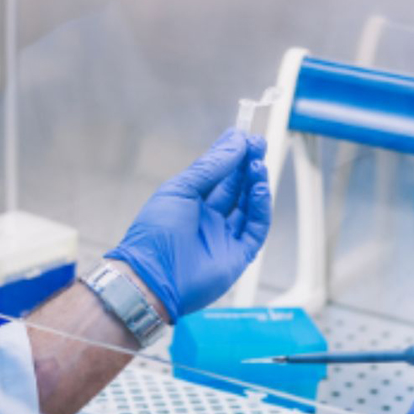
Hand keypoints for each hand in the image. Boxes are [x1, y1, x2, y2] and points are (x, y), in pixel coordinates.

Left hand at [105, 128, 269, 319]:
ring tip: (258, 163)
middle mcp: (207, 219)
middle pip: (234, 187)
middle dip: (246, 164)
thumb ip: (210, 167)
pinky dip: (260, 207)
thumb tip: (235, 143)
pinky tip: (258, 187)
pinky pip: (255, 228)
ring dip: (254, 182)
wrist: (153, 277)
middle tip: (258, 144)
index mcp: (188, 203)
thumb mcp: (180, 190)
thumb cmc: (156, 233)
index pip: (216, 174)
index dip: (230, 155)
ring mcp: (223, 237)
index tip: (243, 135)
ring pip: (247, 205)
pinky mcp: (238, 255)